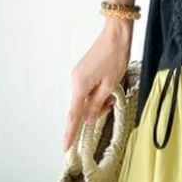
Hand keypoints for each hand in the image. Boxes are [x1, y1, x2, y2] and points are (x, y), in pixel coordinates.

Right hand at [63, 23, 131, 151]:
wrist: (116, 33)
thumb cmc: (115, 56)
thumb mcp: (110, 84)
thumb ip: (98, 104)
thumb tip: (88, 119)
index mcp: (80, 86)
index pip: (74, 116)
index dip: (70, 133)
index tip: (65, 148)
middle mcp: (75, 81)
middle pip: (81, 107)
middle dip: (96, 110)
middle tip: (112, 103)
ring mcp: (78, 75)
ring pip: (86, 98)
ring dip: (98, 100)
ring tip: (113, 91)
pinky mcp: (83, 71)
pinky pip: (88, 88)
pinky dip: (97, 92)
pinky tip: (108, 86)